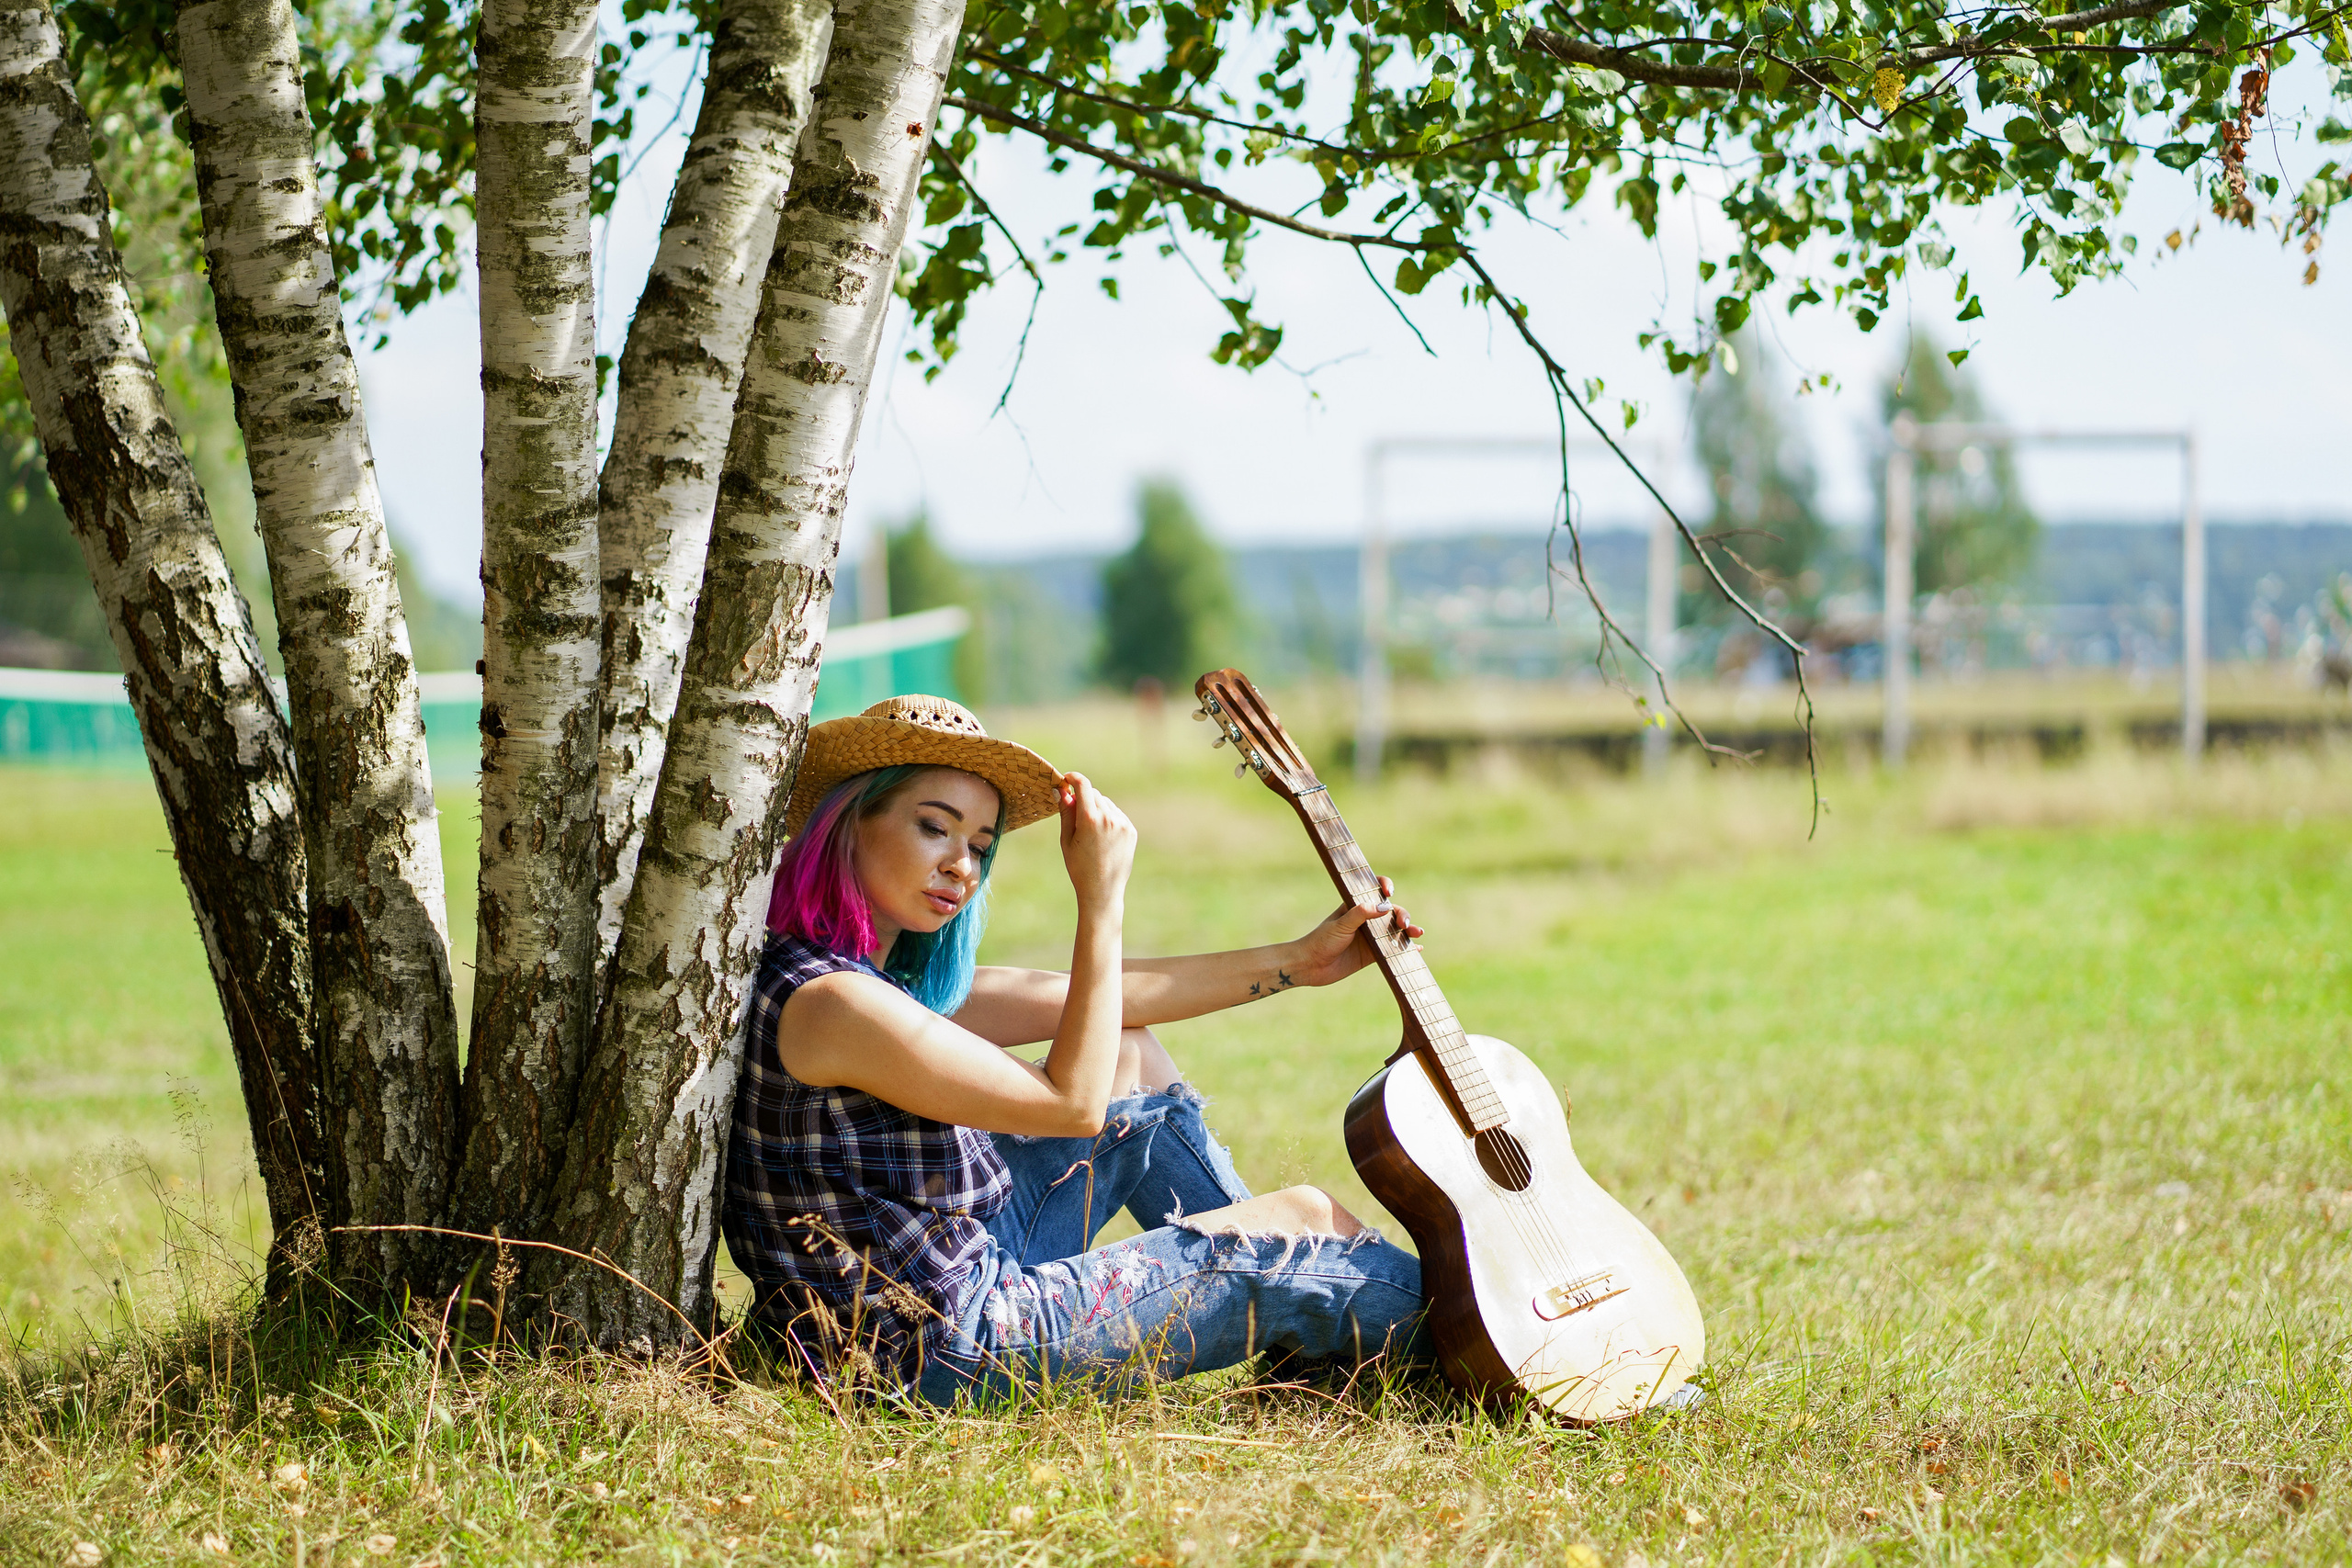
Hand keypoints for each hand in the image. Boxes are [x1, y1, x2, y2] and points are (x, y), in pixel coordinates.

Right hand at [1057, 772, 1134, 913]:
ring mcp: (1123, 824)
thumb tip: (1061, 790)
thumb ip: (1066, 812)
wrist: (1103, 890)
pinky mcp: (1131, 830)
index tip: (1067, 779)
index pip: (1083, 785)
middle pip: (1094, 794)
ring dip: (1096, 809)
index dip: (1073, 778)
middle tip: (1075, 816)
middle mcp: (1109, 818)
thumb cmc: (1078, 867)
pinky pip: (1116, 814)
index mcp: (1090, 819)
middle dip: (1083, 799)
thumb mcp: (1067, 839)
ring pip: (1106, 803)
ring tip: (1090, 833)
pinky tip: (1102, 838)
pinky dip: (1108, 818)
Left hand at [1285, 875, 1420, 986]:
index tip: (1389, 892)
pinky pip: (1393, 950)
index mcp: (1355, 906)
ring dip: (1408, 930)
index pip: (1374, 889)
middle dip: (1401, 914)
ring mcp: (1370, 937)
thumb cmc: (1320, 941)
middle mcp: (1366, 920)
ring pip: (1395, 930)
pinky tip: (1417, 949)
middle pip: (1390, 912)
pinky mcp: (1372, 955)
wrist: (1310, 967)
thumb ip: (1360, 914)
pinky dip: (1406, 949)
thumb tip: (1384, 906)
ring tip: (1418, 934)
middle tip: (1404, 924)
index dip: (1385, 886)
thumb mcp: (1340, 925)